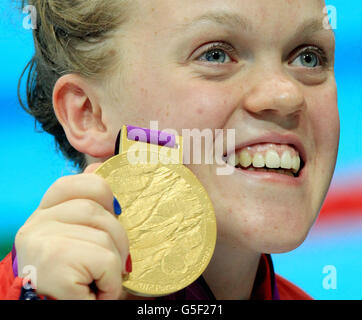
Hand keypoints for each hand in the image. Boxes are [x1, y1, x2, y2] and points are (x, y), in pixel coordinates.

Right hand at [15, 163, 129, 299]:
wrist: (47, 310)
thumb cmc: (71, 276)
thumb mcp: (74, 236)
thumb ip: (85, 203)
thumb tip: (97, 165)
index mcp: (43, 215)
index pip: (69, 184)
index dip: (99, 189)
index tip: (115, 209)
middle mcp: (36, 224)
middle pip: (95, 210)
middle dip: (118, 237)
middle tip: (116, 261)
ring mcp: (43, 242)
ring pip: (104, 236)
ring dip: (115, 264)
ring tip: (104, 281)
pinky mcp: (55, 264)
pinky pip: (105, 261)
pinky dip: (112, 282)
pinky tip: (99, 292)